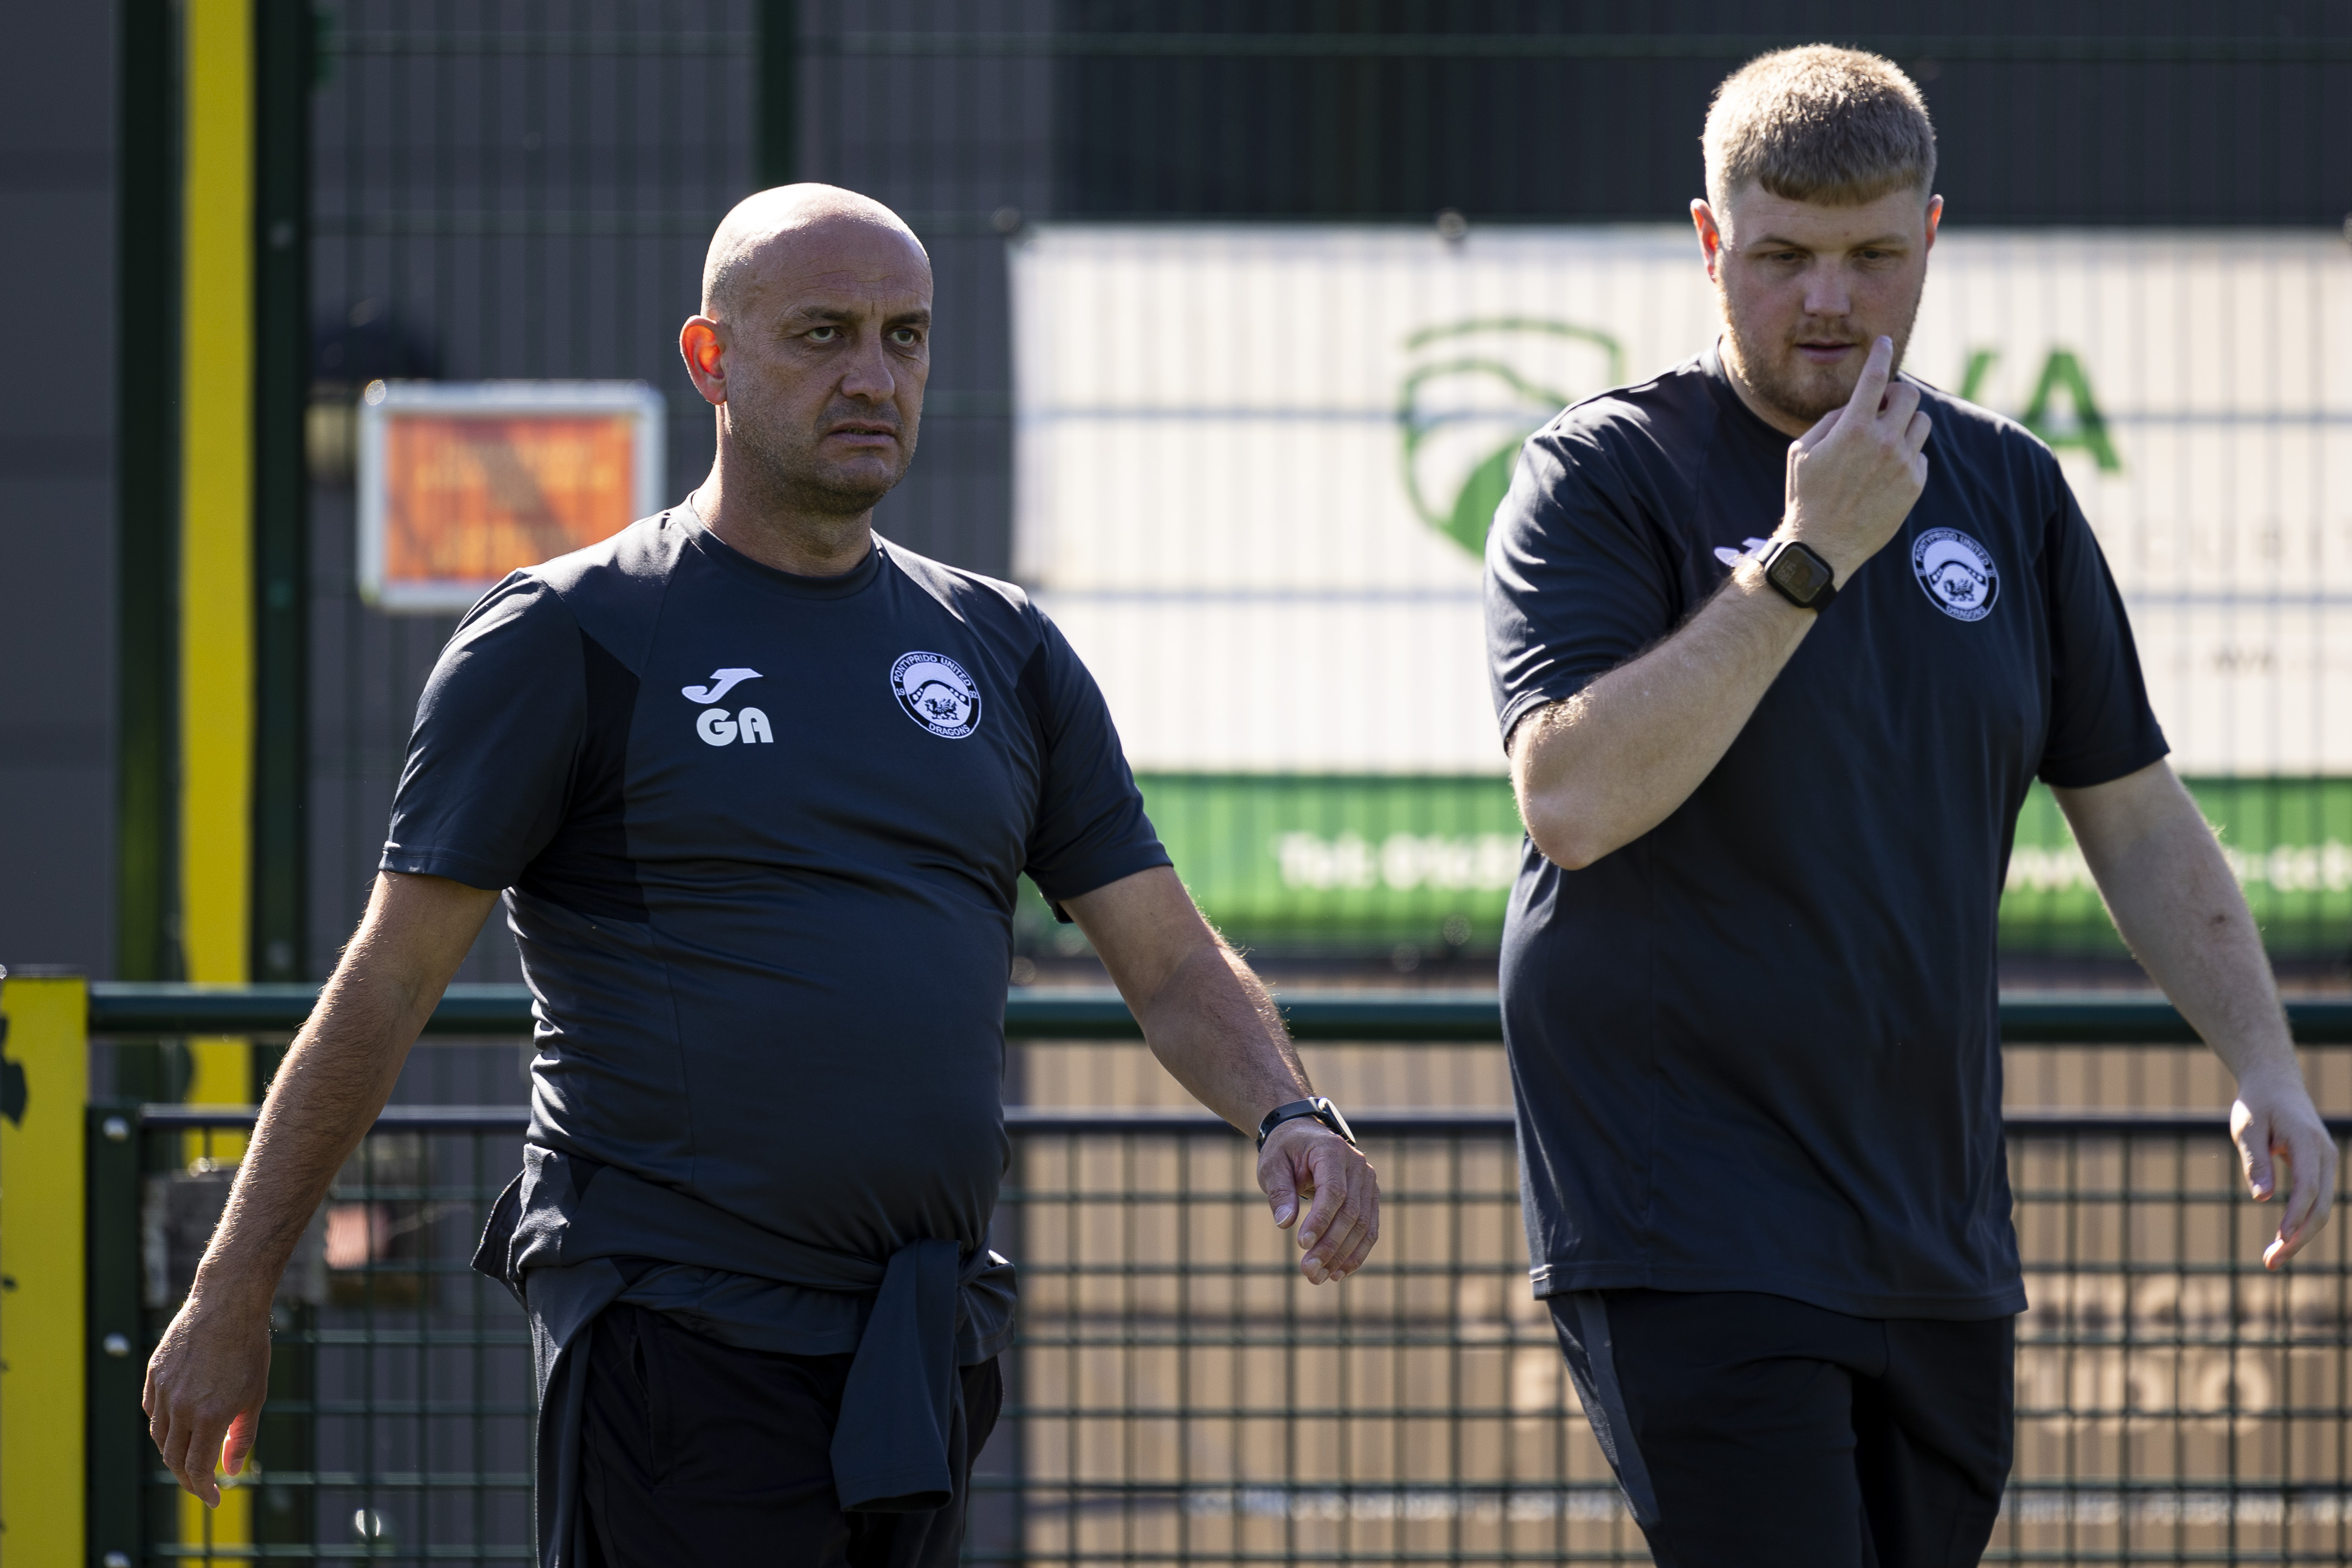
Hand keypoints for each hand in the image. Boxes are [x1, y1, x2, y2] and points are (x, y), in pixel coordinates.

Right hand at [144, 1289, 272, 1505]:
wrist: (228, 1303)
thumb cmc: (249, 1348)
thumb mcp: (255, 1395)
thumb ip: (242, 1436)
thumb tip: (230, 1470)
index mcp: (209, 1415)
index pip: (195, 1468)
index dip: (203, 1489)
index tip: (213, 1498)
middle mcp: (180, 1407)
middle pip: (174, 1458)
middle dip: (188, 1477)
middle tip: (202, 1484)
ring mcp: (163, 1390)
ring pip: (160, 1436)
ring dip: (174, 1451)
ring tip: (192, 1455)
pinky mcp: (153, 1374)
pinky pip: (152, 1410)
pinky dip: (163, 1424)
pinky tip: (178, 1424)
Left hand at [1258, 1120, 1379, 1283]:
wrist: (1303, 1137)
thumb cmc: (1285, 1152)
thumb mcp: (1272, 1166)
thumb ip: (1279, 1193)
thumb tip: (1284, 1224)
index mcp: (1332, 1151)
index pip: (1333, 1191)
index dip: (1320, 1220)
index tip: (1301, 1244)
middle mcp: (1357, 1166)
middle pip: (1351, 1212)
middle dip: (1330, 1245)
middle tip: (1308, 1271)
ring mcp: (1368, 1182)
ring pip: (1363, 1225)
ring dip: (1342, 1255)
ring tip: (1319, 1276)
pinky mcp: (1370, 1198)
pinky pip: (1369, 1229)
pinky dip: (1356, 1253)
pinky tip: (1339, 1272)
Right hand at [1778, 335, 1932, 581]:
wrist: (1823, 545)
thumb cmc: (1807, 496)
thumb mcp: (1802, 452)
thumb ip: (1831, 421)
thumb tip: (1854, 407)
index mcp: (1852, 429)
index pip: (1875, 378)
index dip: (1881, 354)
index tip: (1886, 342)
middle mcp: (1884, 441)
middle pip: (1909, 395)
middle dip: (1896, 394)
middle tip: (1883, 406)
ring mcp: (1903, 463)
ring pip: (1921, 422)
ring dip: (1905, 423)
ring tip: (1885, 440)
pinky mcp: (1915, 484)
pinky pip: (1921, 455)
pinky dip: (1907, 455)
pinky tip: (1886, 472)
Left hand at [2230, 1069, 2338, 1267]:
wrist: (2275, 1083)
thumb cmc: (2256, 1104)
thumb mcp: (2246, 1128)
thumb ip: (2255, 1161)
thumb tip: (2261, 1198)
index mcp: (2307, 1141)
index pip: (2308, 1187)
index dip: (2295, 1215)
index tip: (2279, 1239)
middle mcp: (2325, 1154)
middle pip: (2320, 1205)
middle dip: (2298, 1237)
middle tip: (2270, 1263)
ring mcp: (2327, 1162)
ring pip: (2321, 1207)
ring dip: (2300, 1235)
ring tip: (2273, 1259)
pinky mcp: (2321, 1168)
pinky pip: (2316, 1200)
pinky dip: (2302, 1222)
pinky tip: (2284, 1240)